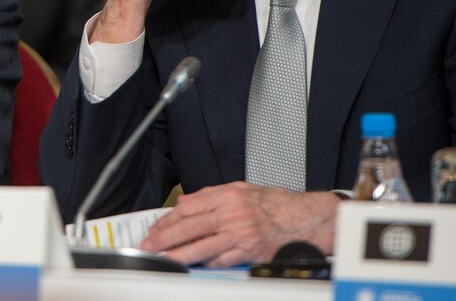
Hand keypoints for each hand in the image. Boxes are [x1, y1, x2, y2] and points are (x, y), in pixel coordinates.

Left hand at [139, 182, 339, 266]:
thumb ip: (211, 195)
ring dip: (179, 255)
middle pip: (190, 227)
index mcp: (227, 195)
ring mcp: (240, 234)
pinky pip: (223, 260)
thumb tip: (185, 203)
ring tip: (163, 259)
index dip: (168, 220)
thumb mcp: (242, 189)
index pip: (188, 208)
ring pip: (202, 246)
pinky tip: (193, 266)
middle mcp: (232, 214)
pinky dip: (207, 264)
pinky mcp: (249, 252)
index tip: (155, 229)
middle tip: (149, 246)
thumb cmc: (276, 204)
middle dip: (165, 238)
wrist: (306, 218)